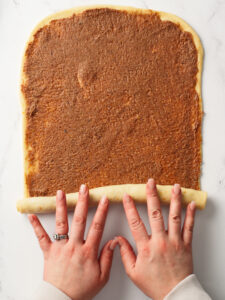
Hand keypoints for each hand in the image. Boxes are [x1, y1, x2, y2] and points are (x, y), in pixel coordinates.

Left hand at [28, 184, 116, 299]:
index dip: (102, 211)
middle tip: (83, 188)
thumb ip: (108, 258)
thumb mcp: (101, 277)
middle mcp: (74, 246)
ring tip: (61, 193)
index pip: (97, 227)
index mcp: (88, 252)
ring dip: (61, 207)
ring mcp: (60, 248)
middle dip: (82, 202)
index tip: (104, 198)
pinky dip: (36, 226)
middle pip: (79, 220)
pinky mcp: (48, 252)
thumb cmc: (81, 289)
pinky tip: (32, 215)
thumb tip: (114, 241)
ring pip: (61, 224)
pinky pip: (41, 238)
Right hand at [117, 178, 195, 299]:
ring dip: (174, 200)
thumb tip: (117, 239)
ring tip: (174, 187)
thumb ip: (125, 254)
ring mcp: (175, 241)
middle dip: (152, 195)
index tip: (127, 195)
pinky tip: (191, 204)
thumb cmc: (154, 284)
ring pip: (174, 216)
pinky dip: (191, 215)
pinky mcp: (186, 244)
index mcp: (146, 247)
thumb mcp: (134, 272)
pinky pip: (189, 227)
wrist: (175, 294)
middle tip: (151, 182)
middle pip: (155, 214)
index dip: (130, 207)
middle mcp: (160, 241)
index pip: (135, 222)